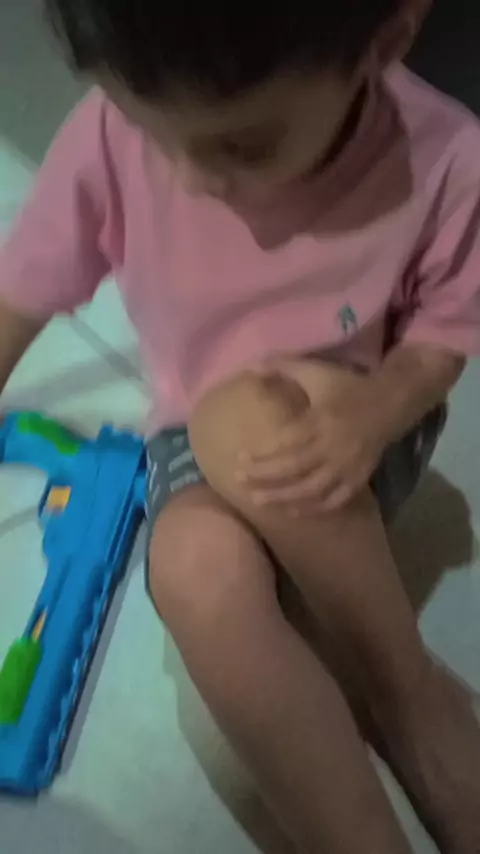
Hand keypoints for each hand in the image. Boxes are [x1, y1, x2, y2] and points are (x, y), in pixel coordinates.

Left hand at [239, 360, 387, 513]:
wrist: (390, 402)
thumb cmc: (345, 387)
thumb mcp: (315, 372)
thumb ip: (283, 366)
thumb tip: (251, 366)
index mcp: (321, 420)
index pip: (286, 442)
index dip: (262, 454)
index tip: (239, 458)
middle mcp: (333, 446)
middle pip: (295, 468)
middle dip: (265, 477)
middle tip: (238, 481)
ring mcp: (347, 466)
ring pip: (312, 489)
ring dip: (284, 497)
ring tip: (258, 502)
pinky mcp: (358, 478)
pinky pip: (335, 500)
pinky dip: (314, 508)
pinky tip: (293, 511)